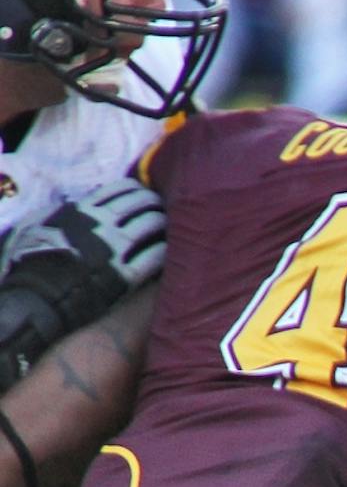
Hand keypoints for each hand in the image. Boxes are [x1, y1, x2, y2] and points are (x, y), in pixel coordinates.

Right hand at [0, 179, 167, 383]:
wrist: (39, 296)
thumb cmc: (35, 260)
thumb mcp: (39, 225)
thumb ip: (62, 211)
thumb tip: (78, 202)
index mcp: (83, 210)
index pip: (120, 190)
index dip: (139, 190)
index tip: (147, 193)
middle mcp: (102, 225)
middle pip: (141, 206)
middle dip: (156, 205)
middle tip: (166, 210)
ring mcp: (115, 250)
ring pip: (151, 228)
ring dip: (164, 226)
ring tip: (171, 228)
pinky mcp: (125, 276)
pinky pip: (153, 258)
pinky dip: (164, 252)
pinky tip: (169, 252)